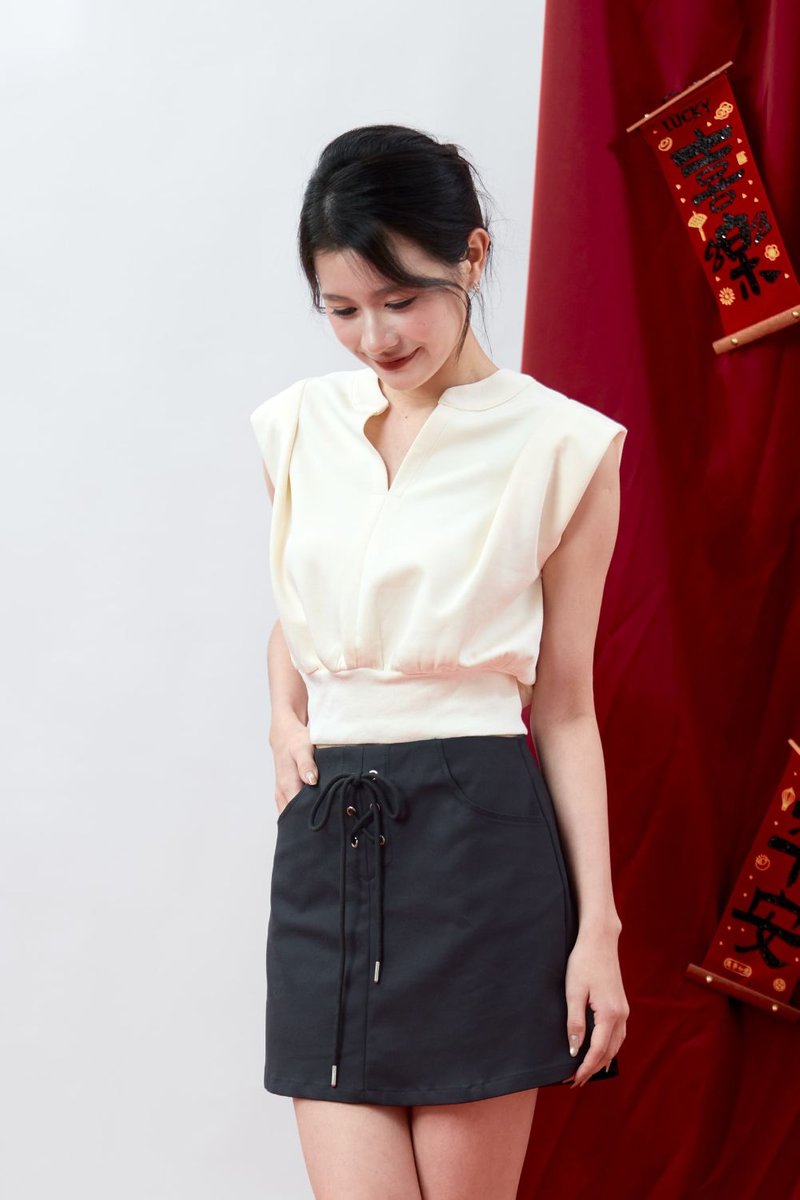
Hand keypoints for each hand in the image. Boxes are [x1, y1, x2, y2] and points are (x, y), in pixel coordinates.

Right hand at [269, 716, 318, 818]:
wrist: (284, 735)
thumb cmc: (295, 740)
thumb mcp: (302, 748)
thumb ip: (306, 764)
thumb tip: (311, 780)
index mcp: (288, 787)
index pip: (297, 814)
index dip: (310, 823)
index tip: (327, 828)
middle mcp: (283, 795)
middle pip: (295, 819)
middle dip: (309, 827)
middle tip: (330, 831)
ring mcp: (283, 796)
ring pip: (294, 816)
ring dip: (306, 820)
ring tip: (326, 826)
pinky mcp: (286, 794)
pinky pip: (293, 810)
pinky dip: (303, 814)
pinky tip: (318, 814)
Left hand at [561, 925, 628, 1087]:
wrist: (600, 940)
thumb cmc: (583, 962)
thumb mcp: (573, 992)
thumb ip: (575, 1022)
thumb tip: (575, 1050)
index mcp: (610, 1014)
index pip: (597, 1051)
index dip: (585, 1068)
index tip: (573, 1081)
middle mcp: (621, 1015)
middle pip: (608, 1052)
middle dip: (592, 1069)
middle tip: (574, 1082)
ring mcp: (623, 1010)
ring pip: (616, 1045)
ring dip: (601, 1060)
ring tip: (586, 1072)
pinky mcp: (621, 1004)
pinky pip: (618, 1035)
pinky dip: (609, 1048)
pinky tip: (601, 1050)